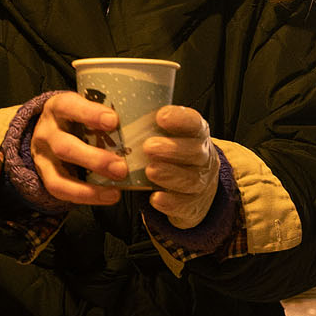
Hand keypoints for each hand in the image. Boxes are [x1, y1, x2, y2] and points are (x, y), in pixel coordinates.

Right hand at [30, 91, 128, 205]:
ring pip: (59, 176)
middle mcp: (46, 132)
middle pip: (64, 147)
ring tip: (116, 190)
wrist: (47, 130)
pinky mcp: (45, 176)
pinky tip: (108, 196)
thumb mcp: (83, 106)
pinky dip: (86, 197)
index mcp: (57, 107)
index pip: (68, 106)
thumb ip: (105, 112)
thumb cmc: (75, 117)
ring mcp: (42, 157)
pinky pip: (61, 191)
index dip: (89, 114)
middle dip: (94, 159)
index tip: (114, 120)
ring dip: (89, 187)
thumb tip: (145, 120)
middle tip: (121, 168)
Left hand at [142, 104, 220, 228]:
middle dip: (172, 149)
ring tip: (150, 171)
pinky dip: (170, 202)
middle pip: (195, 152)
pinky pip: (184, 205)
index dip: (180, 119)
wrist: (196, 184)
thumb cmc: (174, 152)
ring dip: (170, 175)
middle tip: (148, 147)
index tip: (160, 116)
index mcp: (197, 134)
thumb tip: (113, 111)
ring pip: (191, 179)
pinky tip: (155, 198)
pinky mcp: (192, 204)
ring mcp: (200, 182)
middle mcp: (202, 157)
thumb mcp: (169, 134)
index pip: (194, 123)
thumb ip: (150, 125)